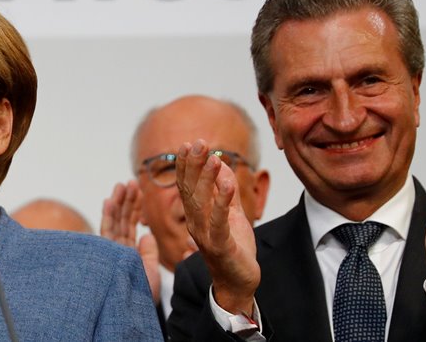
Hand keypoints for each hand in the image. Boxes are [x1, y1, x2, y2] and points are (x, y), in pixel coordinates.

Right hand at [100, 181, 160, 301]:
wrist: (132, 311)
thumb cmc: (141, 296)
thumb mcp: (150, 271)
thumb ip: (149, 252)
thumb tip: (146, 235)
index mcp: (128, 253)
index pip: (130, 226)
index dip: (134, 208)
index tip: (138, 191)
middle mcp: (117, 250)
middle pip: (121, 220)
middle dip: (126, 201)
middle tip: (130, 181)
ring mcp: (110, 251)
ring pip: (113, 222)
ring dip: (117, 202)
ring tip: (121, 185)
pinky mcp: (104, 253)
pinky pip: (105, 232)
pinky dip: (107, 215)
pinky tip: (109, 200)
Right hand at [176, 139, 258, 315]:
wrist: (239, 282)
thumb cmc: (234, 248)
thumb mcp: (232, 213)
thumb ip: (225, 190)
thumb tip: (221, 163)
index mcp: (196, 215)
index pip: (186, 185)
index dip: (185, 164)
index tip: (187, 144)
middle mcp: (194, 223)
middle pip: (189, 189)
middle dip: (192, 164)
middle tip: (197, 143)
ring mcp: (204, 235)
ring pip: (200, 202)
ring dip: (206, 178)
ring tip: (213, 157)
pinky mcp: (219, 246)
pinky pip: (218, 221)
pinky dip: (222, 202)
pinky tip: (227, 184)